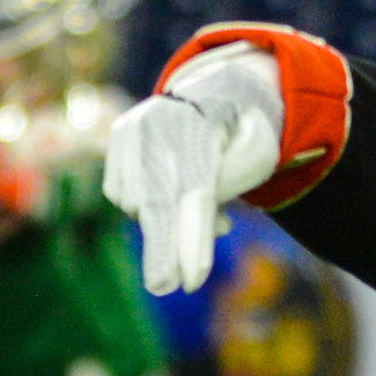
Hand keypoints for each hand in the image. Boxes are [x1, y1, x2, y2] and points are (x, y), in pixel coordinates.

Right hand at [107, 44, 284, 292]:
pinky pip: (124, 193)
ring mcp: (134, 127)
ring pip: (139, 202)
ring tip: (210, 208)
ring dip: (169, 223)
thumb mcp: (257, 155)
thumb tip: (197, 232)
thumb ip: (229, 185)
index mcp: (206, 120)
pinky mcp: (118, 138)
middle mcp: (161, 120)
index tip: (192, 281)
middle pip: (158, 200)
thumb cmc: (246, 131)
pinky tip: (177, 191)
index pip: (197, 190)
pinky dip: (149, 206)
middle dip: (164, 248)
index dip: (193, 238)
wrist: (221, 88)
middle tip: (166, 287)